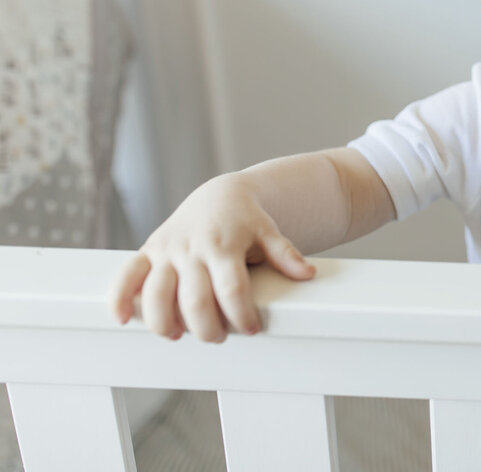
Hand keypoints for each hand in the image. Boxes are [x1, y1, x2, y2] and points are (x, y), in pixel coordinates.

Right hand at [108, 173, 315, 342]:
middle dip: (206, 327)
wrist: (220, 196)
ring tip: (178, 336)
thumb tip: (307, 273)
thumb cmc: (247, 220)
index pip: (231, 290)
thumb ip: (285, 253)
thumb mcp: (269, 232)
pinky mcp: (148, 251)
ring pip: (155, 294)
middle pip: (194, 300)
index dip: (241, 315)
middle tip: (219, 338)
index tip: (251, 329)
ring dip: (164, 322)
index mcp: (224, 245)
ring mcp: (167, 251)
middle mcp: (192, 249)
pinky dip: (119, 298)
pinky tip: (122, 320)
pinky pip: (126, 275)